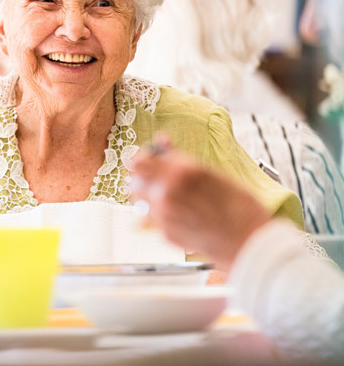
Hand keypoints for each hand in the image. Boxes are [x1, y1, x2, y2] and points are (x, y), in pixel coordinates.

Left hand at [131, 136, 270, 270]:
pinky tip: (178, 213)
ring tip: (168, 195)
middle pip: (135, 179)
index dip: (146, 158)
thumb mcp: (214, 175)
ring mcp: (163, 215)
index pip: (141, 160)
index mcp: (181, 172)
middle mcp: (167, 192)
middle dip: (144, 176)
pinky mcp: (165, 234)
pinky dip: (158, 212)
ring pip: (139, 199)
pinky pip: (151, 218)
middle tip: (157, 175)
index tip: (152, 158)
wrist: (250, 244)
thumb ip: (182, 160)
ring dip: (148, 194)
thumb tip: (162, 142)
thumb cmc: (240, 209)